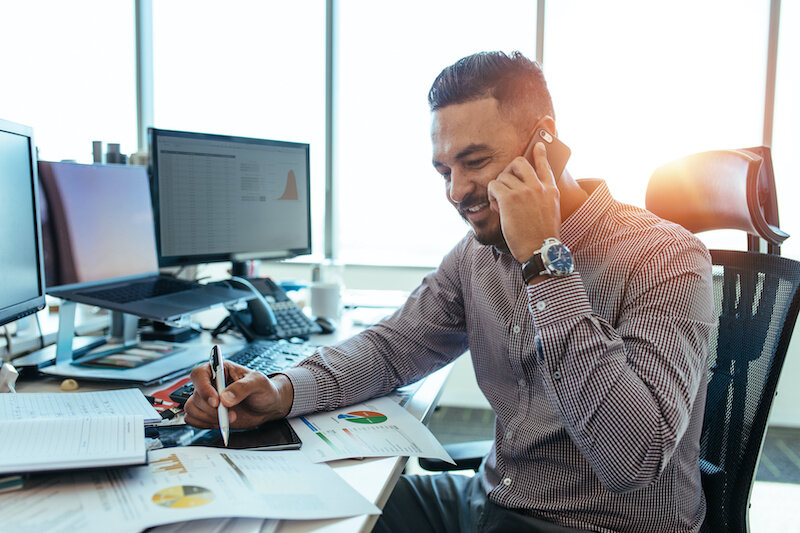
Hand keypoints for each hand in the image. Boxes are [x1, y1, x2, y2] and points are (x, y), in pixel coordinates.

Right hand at [183, 360, 293, 428]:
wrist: (268, 406)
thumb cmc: (264, 389)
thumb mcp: (259, 382)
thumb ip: (243, 387)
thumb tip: (225, 398)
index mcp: (220, 369)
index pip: (199, 374)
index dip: (204, 388)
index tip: (216, 402)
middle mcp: (211, 383)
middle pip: (196, 395)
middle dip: (212, 409)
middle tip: (231, 414)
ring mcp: (208, 399)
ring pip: (191, 408)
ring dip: (208, 417)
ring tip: (228, 419)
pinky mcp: (207, 413)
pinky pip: (192, 419)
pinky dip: (204, 424)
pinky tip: (220, 423)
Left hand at [487, 142, 561, 262]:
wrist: (539, 249)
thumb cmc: (542, 237)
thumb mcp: (551, 212)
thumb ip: (543, 198)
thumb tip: (528, 191)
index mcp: (550, 190)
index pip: (545, 165)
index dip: (540, 154)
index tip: (538, 145)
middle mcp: (538, 186)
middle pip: (519, 163)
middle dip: (508, 170)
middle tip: (505, 184)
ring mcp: (523, 191)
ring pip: (502, 176)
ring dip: (497, 188)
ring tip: (500, 204)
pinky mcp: (509, 198)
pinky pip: (493, 185)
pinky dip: (491, 195)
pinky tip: (496, 206)